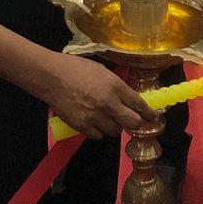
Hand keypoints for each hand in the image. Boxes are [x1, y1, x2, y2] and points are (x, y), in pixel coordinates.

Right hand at [39, 55, 155, 138]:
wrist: (50, 76)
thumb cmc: (75, 68)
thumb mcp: (101, 70)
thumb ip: (116, 85)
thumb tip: (127, 97)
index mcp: (114, 86)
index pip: (138, 104)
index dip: (148, 113)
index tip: (152, 117)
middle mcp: (108, 104)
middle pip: (132, 123)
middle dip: (136, 124)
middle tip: (134, 122)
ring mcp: (95, 117)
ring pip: (115, 131)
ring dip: (114, 126)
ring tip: (107, 118)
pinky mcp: (82, 126)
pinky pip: (98, 135)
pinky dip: (98, 131)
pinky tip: (94, 122)